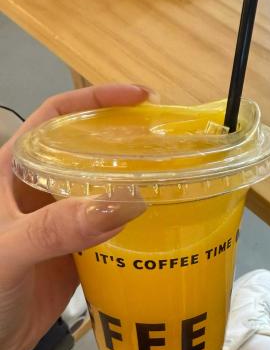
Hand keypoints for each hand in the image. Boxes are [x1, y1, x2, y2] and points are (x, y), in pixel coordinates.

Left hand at [0, 84, 157, 349]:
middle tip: (169, 143)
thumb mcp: (10, 251)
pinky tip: (160, 222)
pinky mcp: (77, 251)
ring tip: (174, 177)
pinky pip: (109, 227)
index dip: (94, 101)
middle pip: (85, 151)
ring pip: (101, 189)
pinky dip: (133, 222)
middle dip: (124, 140)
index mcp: (11, 171)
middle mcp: (38, 190)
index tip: (141, 99)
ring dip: (133, 181)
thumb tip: (127, 201)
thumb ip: (58, 227)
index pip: (53, 119)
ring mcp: (60, 221)